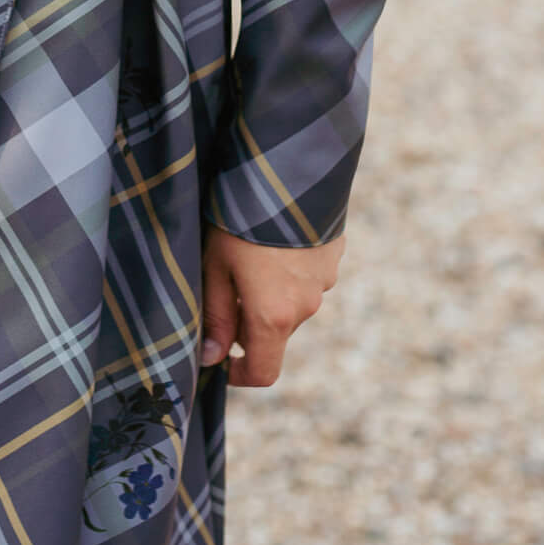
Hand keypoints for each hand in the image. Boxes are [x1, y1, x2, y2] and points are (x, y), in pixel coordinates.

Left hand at [200, 220, 344, 387]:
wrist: (287, 170)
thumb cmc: (240, 220)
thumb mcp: (215, 265)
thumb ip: (215, 315)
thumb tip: (210, 358)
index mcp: (273, 317)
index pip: (263, 372)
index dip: (238, 374)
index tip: (219, 357)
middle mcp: (306, 307)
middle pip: (274, 333)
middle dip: (249, 320)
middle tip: (224, 281)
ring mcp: (324, 281)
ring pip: (292, 303)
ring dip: (271, 292)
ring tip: (248, 250)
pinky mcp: (333, 256)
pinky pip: (308, 276)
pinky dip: (290, 270)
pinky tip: (273, 237)